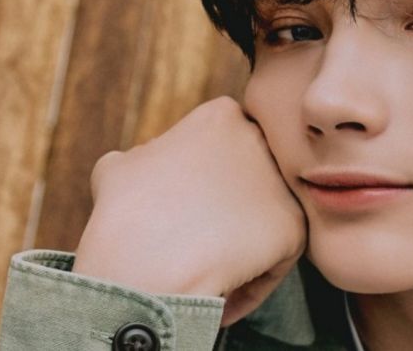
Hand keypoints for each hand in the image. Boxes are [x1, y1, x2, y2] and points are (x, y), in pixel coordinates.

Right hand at [73, 97, 306, 325]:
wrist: (140, 270)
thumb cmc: (123, 219)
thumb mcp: (118, 166)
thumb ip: (148, 155)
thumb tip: (157, 159)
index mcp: (220, 115)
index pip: (223, 147)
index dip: (201, 182)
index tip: (181, 210)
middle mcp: (260, 140)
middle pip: (249, 180)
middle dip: (228, 209)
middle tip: (198, 241)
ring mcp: (281, 183)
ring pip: (265, 218)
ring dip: (242, 244)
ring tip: (209, 271)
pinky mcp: (294, 226)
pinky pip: (277, 257)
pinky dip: (252, 280)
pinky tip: (223, 297)